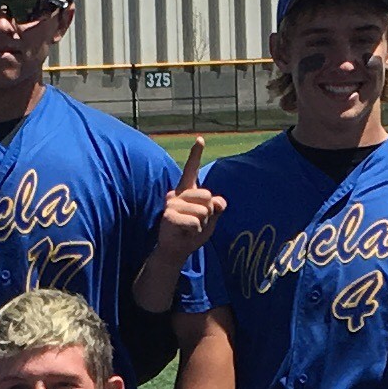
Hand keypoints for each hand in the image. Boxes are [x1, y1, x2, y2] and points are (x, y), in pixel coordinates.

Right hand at [152, 138, 220, 265]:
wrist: (176, 250)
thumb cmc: (193, 233)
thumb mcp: (210, 220)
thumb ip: (217, 208)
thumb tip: (218, 202)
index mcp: (187, 191)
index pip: (192, 170)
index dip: (196, 154)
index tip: (200, 138)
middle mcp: (178, 193)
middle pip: (207, 196)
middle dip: (209, 213)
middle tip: (197, 222)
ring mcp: (172, 204)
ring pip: (203, 211)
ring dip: (202, 224)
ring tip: (191, 228)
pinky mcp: (169, 216)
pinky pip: (195, 222)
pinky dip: (196, 231)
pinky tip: (186, 233)